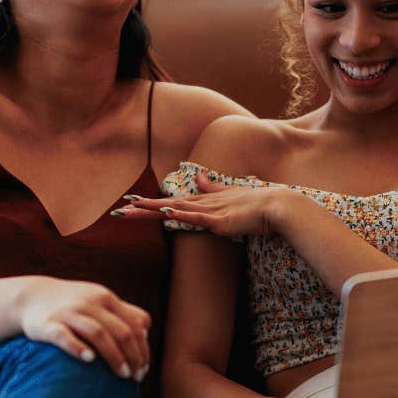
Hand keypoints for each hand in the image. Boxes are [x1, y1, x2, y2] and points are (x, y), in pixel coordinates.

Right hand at [19, 277, 150, 379]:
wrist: (31, 297)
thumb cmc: (73, 304)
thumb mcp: (99, 301)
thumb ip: (123, 312)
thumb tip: (146, 329)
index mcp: (105, 299)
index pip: (133, 324)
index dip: (142, 348)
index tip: (144, 368)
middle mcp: (89, 303)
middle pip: (120, 331)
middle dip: (133, 356)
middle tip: (136, 378)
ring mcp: (68, 312)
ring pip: (97, 333)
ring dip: (114, 356)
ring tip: (122, 375)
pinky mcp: (47, 324)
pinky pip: (63, 336)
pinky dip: (78, 347)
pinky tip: (89, 360)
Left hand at [115, 173, 299, 239]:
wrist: (278, 206)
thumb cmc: (259, 205)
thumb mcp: (232, 194)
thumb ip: (214, 186)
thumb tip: (198, 176)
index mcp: (206, 202)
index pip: (172, 203)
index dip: (150, 205)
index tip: (132, 204)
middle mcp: (203, 204)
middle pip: (166, 206)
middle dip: (141, 210)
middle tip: (118, 213)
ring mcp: (210, 211)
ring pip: (172, 211)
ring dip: (149, 213)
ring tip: (127, 214)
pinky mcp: (218, 221)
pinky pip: (192, 218)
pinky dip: (176, 215)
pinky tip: (160, 212)